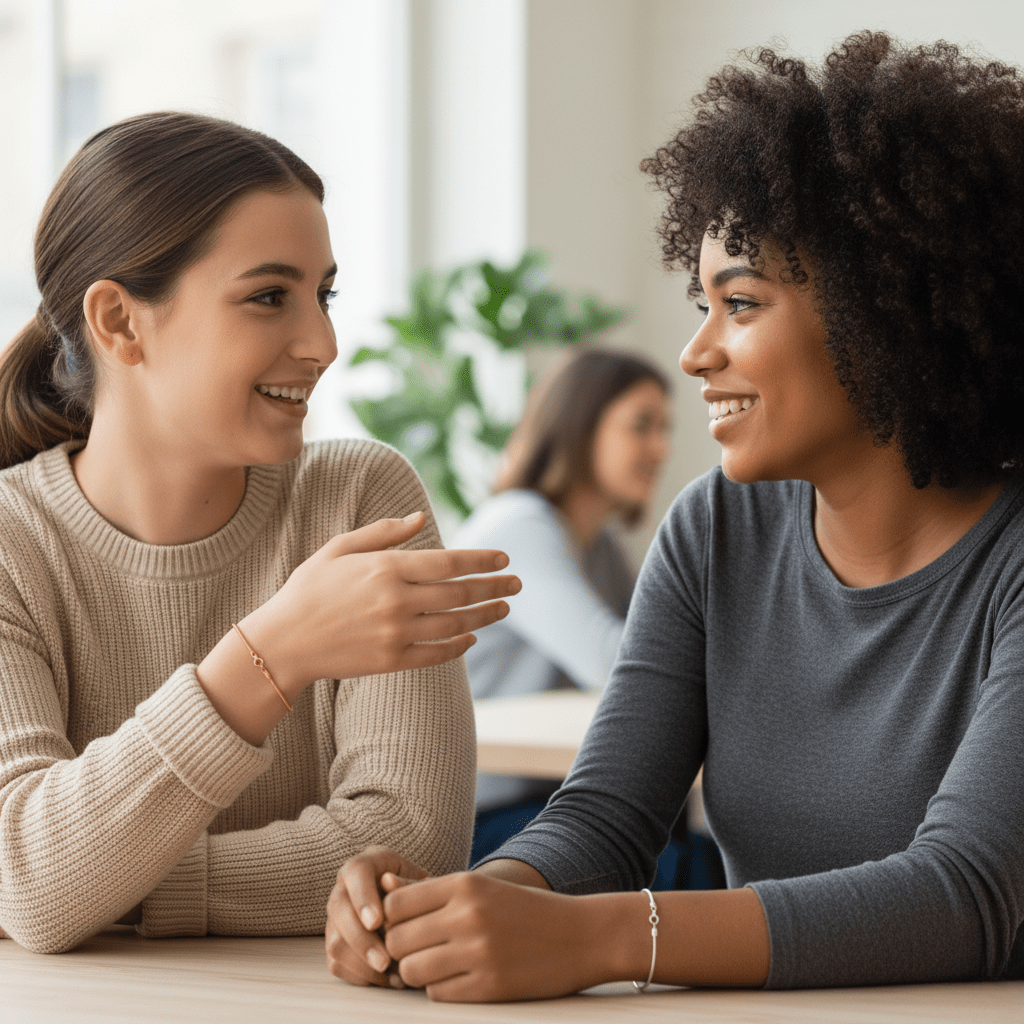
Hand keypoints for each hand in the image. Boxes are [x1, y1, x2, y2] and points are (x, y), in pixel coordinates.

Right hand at [247, 512, 519, 691]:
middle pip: (461, 593)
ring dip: (486, 615)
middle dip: (494, 587)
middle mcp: (395, 600)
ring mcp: (395, 634)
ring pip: (456, 624)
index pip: (449, 562)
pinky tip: (472, 635)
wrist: (282, 642)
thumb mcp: (339, 548)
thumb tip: (421, 518)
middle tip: (517, 583)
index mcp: (384, 568)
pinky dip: (460, 645)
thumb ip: (383, 532)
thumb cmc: (309, 588)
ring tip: (504, 607)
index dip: (482, 560)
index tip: (504, 558)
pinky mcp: (392, 661)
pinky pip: (438, 653)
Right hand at [326, 845, 430, 987]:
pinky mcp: (336, 942)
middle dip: (361, 940)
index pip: (356, 872)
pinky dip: (361, 976)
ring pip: (335, 941)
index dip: (362, 897)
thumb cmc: (422, 893)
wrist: (415, 907)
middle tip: (385, 962)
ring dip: (362, 964)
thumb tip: (390, 884)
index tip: (376, 923)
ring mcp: (336, 916)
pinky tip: (387, 980)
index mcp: (366, 863)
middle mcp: (344, 887)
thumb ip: (409, 884)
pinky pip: (337, 963)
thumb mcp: (422, 883)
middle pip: (339, 910)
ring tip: (393, 976)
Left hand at [381, 872, 601, 1001]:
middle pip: (397, 941)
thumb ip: (430, 890)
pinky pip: (438, 994)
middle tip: (417, 951)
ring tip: (437, 966)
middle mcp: (468, 915)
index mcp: (464, 884)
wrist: (581, 935)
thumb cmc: (523, 909)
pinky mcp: (489, 986)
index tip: (406, 927)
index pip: (394, 905)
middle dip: (400, 951)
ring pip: (412, 971)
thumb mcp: (479, 889)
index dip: (392, 920)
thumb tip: (383, 886)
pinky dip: (441, 989)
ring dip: (417, 973)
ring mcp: (478, 952)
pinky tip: (460, 978)